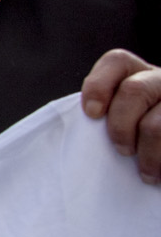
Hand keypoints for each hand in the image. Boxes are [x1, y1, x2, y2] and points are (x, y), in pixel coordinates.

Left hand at [81, 48, 160, 183]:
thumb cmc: (142, 145)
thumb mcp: (125, 123)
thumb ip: (106, 117)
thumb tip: (84, 124)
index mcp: (140, 74)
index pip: (117, 62)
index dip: (99, 85)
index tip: (91, 114)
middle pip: (135, 91)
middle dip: (121, 127)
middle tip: (123, 152)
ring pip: (157, 125)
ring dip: (148, 155)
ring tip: (147, 174)